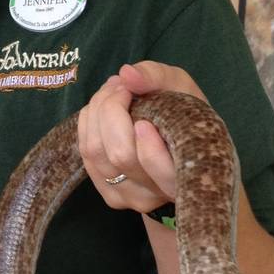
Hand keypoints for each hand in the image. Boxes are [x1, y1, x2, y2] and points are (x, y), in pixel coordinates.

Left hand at [78, 60, 204, 211]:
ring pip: (97, 154)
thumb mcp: (182, 87)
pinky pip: (87, 157)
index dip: (149, 147)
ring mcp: (132, 198)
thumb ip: (158, 78)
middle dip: (111, 110)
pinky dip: (87, 125)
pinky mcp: (112, 197)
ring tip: (111, 91)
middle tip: (121, 86)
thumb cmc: (184, 114)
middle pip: (121, 155)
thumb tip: (126, 75)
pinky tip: (100, 110)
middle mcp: (160, 193)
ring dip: (96, 113)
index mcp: (186, 171)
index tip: (143, 120)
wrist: (179, 148)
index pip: (163, 170)